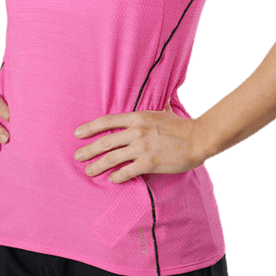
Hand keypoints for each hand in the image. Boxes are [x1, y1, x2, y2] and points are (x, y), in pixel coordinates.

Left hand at [73, 101, 202, 183]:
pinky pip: (126, 172)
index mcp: (137, 117)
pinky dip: (117, 177)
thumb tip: (162, 96)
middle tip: (77, 156)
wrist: (197, 138)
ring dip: (97, 166)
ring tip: (89, 171)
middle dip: (88, 150)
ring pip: (112, 158)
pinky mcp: (148, 163)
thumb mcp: (165, 110)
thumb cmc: (182, 125)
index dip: (90, 128)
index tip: (78, 133)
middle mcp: (136, 131)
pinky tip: (112, 179)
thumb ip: (158, 105)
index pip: (107, 121)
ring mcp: (141, 148)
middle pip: (105, 142)